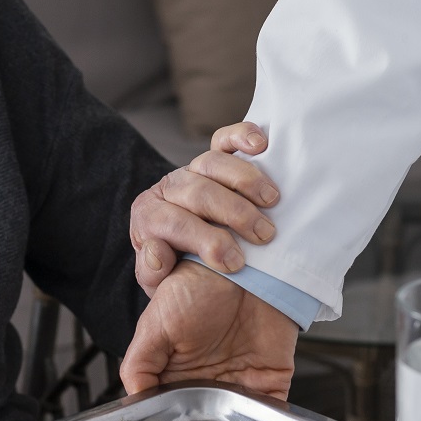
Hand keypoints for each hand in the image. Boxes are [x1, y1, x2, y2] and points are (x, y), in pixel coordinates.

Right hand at [119, 258, 298, 399]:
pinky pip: (269, 414)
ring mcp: (238, 384)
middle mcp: (206, 382)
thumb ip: (139, 365)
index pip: (166, 409)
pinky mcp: (270, 383)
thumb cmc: (197, 286)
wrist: (249, 268)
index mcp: (175, 373)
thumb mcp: (154, 323)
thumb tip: (135, 401)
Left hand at [131, 122, 277, 297]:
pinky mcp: (217, 157)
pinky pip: (225, 140)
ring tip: (272, 201)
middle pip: (197, 191)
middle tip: (263, 235)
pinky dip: (241, 135)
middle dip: (232, 213)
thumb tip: (156, 251)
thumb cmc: (187, 279)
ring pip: (212, 163)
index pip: (169, 221)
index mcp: (149, 217)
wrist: (207, 275)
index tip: (235, 263)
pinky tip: (260, 145)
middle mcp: (169, 189)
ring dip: (245, 180)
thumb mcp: (162, 285)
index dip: (203, 239)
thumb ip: (153, 272)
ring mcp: (194, 170)